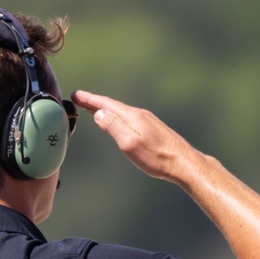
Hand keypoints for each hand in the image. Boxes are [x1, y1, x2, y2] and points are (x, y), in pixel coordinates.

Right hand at [70, 89, 194, 182]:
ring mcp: (147, 121)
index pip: (106, 104)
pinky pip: (128, 118)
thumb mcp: (130, 144)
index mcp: (132, 116)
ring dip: (105, 109)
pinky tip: (117, 121)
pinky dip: (117, 116)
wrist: (184, 163)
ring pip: (121, 112)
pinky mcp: (152, 129)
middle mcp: (140, 115)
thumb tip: (99, 113)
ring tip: (93, 108)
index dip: (89, 100)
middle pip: (112, 106)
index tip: (75, 95)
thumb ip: (113, 127)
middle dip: (94, 102)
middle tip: (79, 98)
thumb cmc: (157, 157)